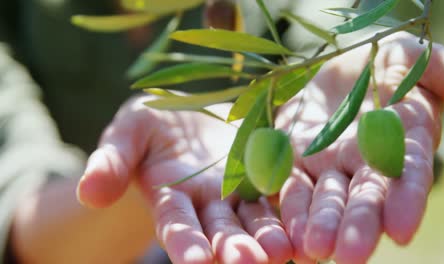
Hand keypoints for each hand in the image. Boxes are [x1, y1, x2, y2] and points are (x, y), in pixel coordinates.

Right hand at [77, 98, 292, 263]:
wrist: (189, 119)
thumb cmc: (150, 128)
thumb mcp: (127, 133)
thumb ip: (110, 162)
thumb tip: (90, 191)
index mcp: (172, 198)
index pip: (177, 226)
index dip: (184, 244)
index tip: (193, 262)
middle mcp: (209, 205)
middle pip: (222, 232)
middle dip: (233, 249)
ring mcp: (241, 192)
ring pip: (255, 219)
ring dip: (268, 237)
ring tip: (281, 252)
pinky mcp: (267, 173)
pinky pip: (281, 190)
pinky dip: (292, 206)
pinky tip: (307, 219)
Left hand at [276, 32, 443, 263]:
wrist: (337, 68)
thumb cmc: (385, 62)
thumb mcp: (418, 59)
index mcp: (401, 142)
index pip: (408, 175)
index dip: (406, 201)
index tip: (401, 230)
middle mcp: (366, 163)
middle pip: (365, 197)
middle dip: (359, 225)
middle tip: (350, 256)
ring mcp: (328, 165)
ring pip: (326, 199)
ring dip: (321, 225)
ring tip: (315, 250)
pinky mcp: (294, 160)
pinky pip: (290, 186)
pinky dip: (290, 209)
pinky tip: (287, 232)